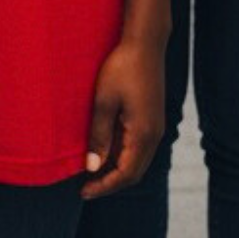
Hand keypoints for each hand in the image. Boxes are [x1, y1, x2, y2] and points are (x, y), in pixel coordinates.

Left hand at [83, 37, 164, 197]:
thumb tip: (92, 167)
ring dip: (115, 170)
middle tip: (85, 187)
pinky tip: (103, 151)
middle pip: (133, 172)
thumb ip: (99, 135)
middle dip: (110, 183)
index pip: (126, 175)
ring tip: (90, 173)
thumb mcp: (104, 101)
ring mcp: (155, 128)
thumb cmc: (121, 69)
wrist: (144, 45)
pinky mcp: (151, 119)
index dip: (104, 186)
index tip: (83, 192)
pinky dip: (121, 155)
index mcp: (144, 136)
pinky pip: (137, 147)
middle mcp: (154, 136)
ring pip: (136, 161)